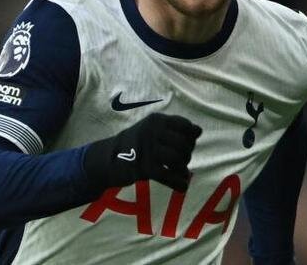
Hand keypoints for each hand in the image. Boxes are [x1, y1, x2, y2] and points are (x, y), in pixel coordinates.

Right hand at [83, 113, 202, 191]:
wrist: (108, 159)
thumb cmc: (136, 143)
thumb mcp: (153, 130)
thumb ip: (175, 129)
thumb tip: (199, 131)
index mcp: (156, 120)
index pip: (185, 126)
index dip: (191, 137)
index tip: (186, 144)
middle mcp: (152, 131)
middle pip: (184, 144)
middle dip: (186, 154)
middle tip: (181, 161)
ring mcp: (147, 149)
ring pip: (178, 159)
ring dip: (182, 169)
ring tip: (179, 172)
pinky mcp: (144, 168)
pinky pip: (169, 177)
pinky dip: (179, 184)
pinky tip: (182, 187)